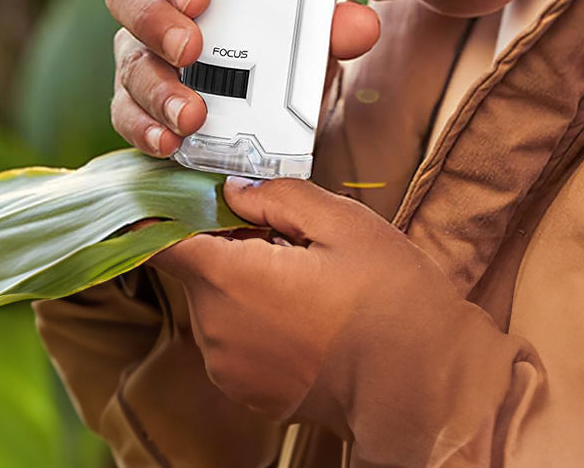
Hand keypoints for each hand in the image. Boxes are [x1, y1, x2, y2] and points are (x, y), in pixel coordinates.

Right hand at [105, 0, 380, 156]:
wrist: (275, 114)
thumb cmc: (283, 55)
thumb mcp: (311, 41)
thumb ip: (334, 28)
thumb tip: (361, 23)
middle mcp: (159, 9)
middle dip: (155, 21)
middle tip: (191, 49)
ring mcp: (142, 56)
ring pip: (128, 60)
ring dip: (156, 87)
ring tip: (190, 114)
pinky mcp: (136, 103)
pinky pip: (125, 112)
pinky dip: (144, 127)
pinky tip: (168, 141)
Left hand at [148, 177, 461, 425]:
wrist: (421, 386)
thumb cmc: (389, 301)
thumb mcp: (341, 223)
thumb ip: (277, 196)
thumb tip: (234, 191)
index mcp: (232, 281)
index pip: (162, 241)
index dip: (167, 213)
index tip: (182, 196)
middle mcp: (218, 330)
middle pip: (198, 269)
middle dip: (229, 245)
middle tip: (287, 237)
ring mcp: (231, 368)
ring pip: (218, 303)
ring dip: (245, 283)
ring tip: (307, 280)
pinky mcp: (250, 391)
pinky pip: (236, 338)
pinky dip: (258, 319)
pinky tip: (308, 314)